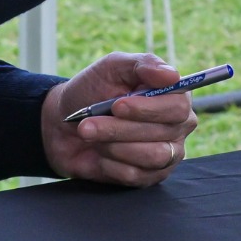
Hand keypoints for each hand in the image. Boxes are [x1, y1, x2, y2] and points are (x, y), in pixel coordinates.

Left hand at [39, 53, 197, 185]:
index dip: (149, 108)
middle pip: (164, 132)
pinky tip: (98, 153)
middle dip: (121, 128)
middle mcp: (177, 126)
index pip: (178, 106)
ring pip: (152, 156)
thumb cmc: (92, 90)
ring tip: (89, 134)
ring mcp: (167, 154)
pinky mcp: (149, 176)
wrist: (62, 124)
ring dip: (114, 145)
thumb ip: (143, 64)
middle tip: (89, 124)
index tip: (118, 105)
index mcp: (174, 96)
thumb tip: (172, 75)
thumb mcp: (112, 66)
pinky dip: (110, 163)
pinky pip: (136, 175)